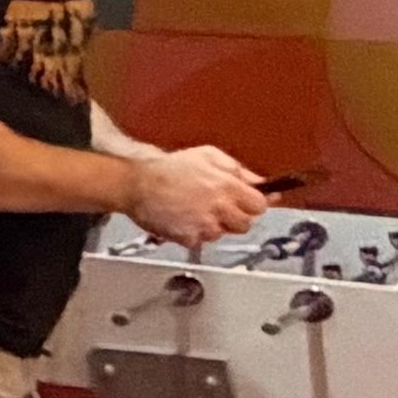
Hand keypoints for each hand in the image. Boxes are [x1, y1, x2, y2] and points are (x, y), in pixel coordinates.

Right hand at [123, 143, 269, 245]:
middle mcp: (219, 207)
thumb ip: (238, 170)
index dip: (253, 204)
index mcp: (228, 185)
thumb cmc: (169, 168)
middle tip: (219, 207)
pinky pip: (202, 241)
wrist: (137, 183)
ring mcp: (205, 224)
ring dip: (215, 226)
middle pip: (245, 224)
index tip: (247, 203)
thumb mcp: (209, 156)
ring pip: (224, 234)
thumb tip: (260, 182)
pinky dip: (196, 233)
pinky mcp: (189, 238)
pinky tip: (185, 219)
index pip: (260, 205)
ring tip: (197, 212)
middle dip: (235, 217)